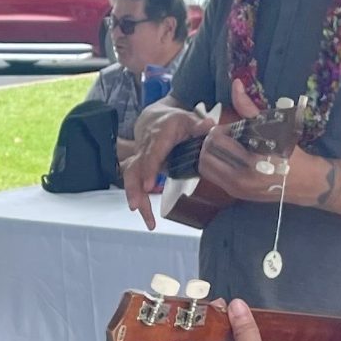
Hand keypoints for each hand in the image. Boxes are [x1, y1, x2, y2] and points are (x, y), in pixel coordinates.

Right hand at [122, 105, 212, 227]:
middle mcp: (146, 147)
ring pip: (131, 178)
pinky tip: (148, 217)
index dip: (149, 169)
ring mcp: (140, 158)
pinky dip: (139, 200)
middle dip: (134, 189)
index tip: (148, 185)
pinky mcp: (138, 167)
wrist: (154, 119)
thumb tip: (209, 126)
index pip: (152, 153)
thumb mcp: (188, 119)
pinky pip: (134, 183)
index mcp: (160, 135)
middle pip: (135, 169)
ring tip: (148, 220)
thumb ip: (199, 125)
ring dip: (135, 198)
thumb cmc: (174, 122)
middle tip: (136, 207)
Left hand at [196, 79, 330, 204]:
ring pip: (205, 168)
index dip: (218, 130)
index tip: (228, 127)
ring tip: (224, 146)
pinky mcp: (236, 195)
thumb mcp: (272, 125)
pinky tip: (228, 156)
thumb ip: (248, 107)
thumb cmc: (290, 151)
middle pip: (205, 156)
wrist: (305, 181)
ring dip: (210, 154)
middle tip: (222, 136)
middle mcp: (241, 179)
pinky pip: (213, 177)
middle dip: (210, 142)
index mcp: (251, 162)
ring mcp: (237, 190)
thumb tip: (235, 84)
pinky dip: (215, 164)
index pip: (216, 142)